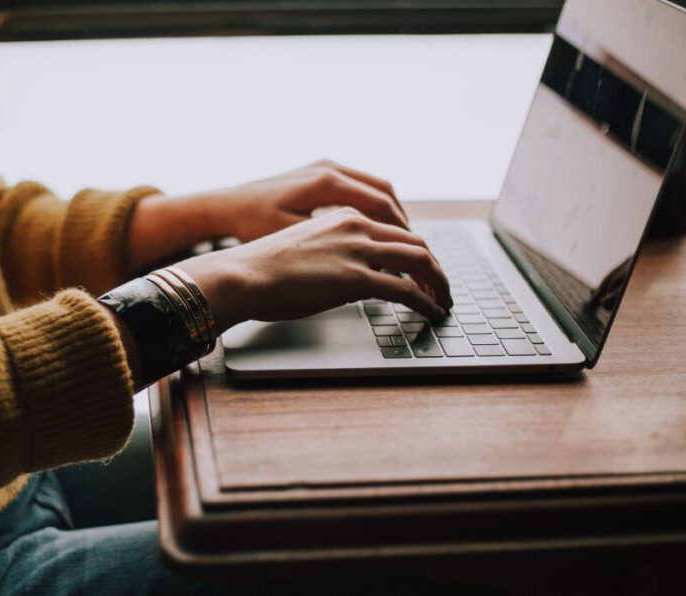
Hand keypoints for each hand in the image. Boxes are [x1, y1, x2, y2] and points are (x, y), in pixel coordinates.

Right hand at [177, 208, 451, 331]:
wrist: (242, 274)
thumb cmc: (260, 268)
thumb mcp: (303, 250)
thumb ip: (331, 255)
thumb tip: (345, 279)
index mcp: (342, 216)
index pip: (393, 229)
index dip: (414, 250)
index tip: (421, 269)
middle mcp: (356, 226)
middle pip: (415, 242)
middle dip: (434, 267)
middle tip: (441, 287)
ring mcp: (358, 250)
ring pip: (420, 260)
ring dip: (439, 283)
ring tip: (443, 301)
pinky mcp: (357, 278)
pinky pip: (407, 290)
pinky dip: (427, 301)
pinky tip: (432, 312)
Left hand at [206, 159, 408, 242]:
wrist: (226, 205)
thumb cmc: (252, 224)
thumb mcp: (292, 238)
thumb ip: (332, 246)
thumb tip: (370, 263)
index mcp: (326, 183)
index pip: (381, 206)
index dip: (402, 233)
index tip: (415, 255)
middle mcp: (330, 168)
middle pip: (385, 193)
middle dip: (404, 224)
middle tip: (417, 251)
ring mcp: (325, 166)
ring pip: (376, 187)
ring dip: (392, 214)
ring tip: (402, 242)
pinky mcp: (320, 172)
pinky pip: (360, 186)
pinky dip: (375, 206)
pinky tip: (377, 229)